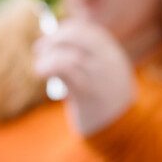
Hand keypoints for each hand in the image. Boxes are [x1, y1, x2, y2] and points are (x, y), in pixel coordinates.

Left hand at [34, 17, 134, 134]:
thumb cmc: (103, 103)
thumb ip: (84, 60)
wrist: (123, 131)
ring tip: (40, 67)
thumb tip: (51, 42)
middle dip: (53, 39)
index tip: (51, 38)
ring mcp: (100, 77)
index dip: (65, 30)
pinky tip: (41, 72)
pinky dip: (48, 66)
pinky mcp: (88, 93)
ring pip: (70, 55)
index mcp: (113, 55)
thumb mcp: (100, 77)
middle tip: (38, 49)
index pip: (87, 31)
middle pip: (77, 37)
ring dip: (48, 57)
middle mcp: (109, 61)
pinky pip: (66, 70)